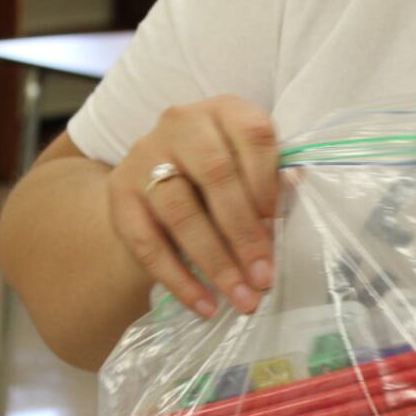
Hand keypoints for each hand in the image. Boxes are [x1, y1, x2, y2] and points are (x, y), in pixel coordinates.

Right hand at [107, 95, 278, 317]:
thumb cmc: (222, 178)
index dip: (267, 184)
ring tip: (241, 298)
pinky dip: (178, 279)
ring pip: (181, 212)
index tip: (278, 229)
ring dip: (215, 261)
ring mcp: (145, 156)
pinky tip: (204, 305)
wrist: (156, 182)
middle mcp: (181, 123)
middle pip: (215, 176)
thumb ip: (273, 181)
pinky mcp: (119, 192)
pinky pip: (147, 242)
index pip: (252, 136)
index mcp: (225, 110)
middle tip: (263, 278)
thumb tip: (296, 190)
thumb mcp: (250, 168)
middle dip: (244, 233)